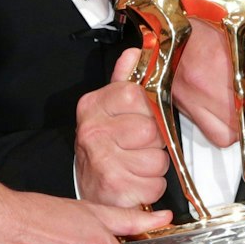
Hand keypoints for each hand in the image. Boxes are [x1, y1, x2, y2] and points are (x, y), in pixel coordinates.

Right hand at [76, 48, 172, 207]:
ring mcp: (102, 160)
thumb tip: (134, 54)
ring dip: (154, 167)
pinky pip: (156, 184)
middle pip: (152, 129)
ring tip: (136, 165)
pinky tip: (135, 182)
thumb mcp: (109, 110)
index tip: (140, 119)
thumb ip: (124, 81)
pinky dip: (151, 188)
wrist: (86, 189)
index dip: (148, 110)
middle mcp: (93, 131)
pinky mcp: (115, 187)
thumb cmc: (104, 149)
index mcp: (93, 106)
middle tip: (138, 147)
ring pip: (158, 159)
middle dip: (154, 142)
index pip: (137, 95)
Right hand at [171, 32, 244, 146]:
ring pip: (240, 135)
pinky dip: (231, 132)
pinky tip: (232, 115)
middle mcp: (211, 85)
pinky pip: (218, 138)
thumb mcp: (243, 32)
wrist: (163, 27)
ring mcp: (197, 102)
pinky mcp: (187, 113)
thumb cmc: (200, 23)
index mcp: (230, 59)